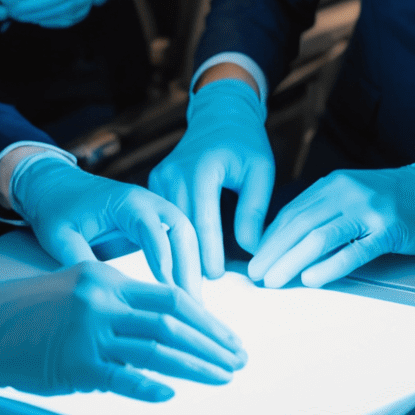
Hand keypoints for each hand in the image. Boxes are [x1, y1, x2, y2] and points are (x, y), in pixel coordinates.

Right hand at [0, 264, 245, 401]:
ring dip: (195, 365)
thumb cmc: (29, 312)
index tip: (227, 338)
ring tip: (220, 377)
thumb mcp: (78, 290)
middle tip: (236, 359)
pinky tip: (170, 392)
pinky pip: (123, 376)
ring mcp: (89, 331)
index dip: (205, 319)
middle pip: (172, 319)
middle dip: (211, 342)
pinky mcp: (75, 362)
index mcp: (105, 277)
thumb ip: (118, 305)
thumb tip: (163, 329)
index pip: (169, 295)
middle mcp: (101, 299)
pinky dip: (151, 385)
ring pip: (157, 347)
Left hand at [8, 154, 202, 296]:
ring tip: (194, 308)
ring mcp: (153, 211)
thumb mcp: (60, 236)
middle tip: (193, 307)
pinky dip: (185, 266)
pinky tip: (185, 296)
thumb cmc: (55, 209)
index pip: (154, 230)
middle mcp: (146, 202)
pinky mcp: (152, 224)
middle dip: (189, 268)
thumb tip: (98, 297)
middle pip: (182, 230)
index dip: (164, 261)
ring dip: (192, 269)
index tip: (170, 293)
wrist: (52, 186)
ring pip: (186, 237)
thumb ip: (80, 262)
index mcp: (125, 201)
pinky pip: (177, 242)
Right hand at [148, 79, 273, 278]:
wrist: (219, 112)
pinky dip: (170, 240)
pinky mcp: (154, 182)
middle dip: (188, 265)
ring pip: (166, 226)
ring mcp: (159, 177)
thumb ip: (253, 211)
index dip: (209, 255)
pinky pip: (161, 217)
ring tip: (186, 290)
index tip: (217, 282)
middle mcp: (173, 174)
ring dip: (176, 256)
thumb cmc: (244, 142)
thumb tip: (250, 252)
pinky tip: (176, 266)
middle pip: (179, 230)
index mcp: (200, 170)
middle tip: (197, 301)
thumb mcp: (260, 171)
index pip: (203, 222)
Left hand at [248, 135, 414, 288]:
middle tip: (254, 276)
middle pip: (299, 224)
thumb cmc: (396, 198)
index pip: (291, 212)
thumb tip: (291, 241)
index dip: (269, 237)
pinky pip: (354, 249)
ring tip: (273, 280)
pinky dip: (330, 265)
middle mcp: (345, 192)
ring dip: (291, 260)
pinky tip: (312, 278)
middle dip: (272, 252)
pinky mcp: (389, 228)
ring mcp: (368, 209)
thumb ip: (327, 212)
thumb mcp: (355, 195)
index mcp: (332, 185)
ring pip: (320, 236)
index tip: (252, 259)